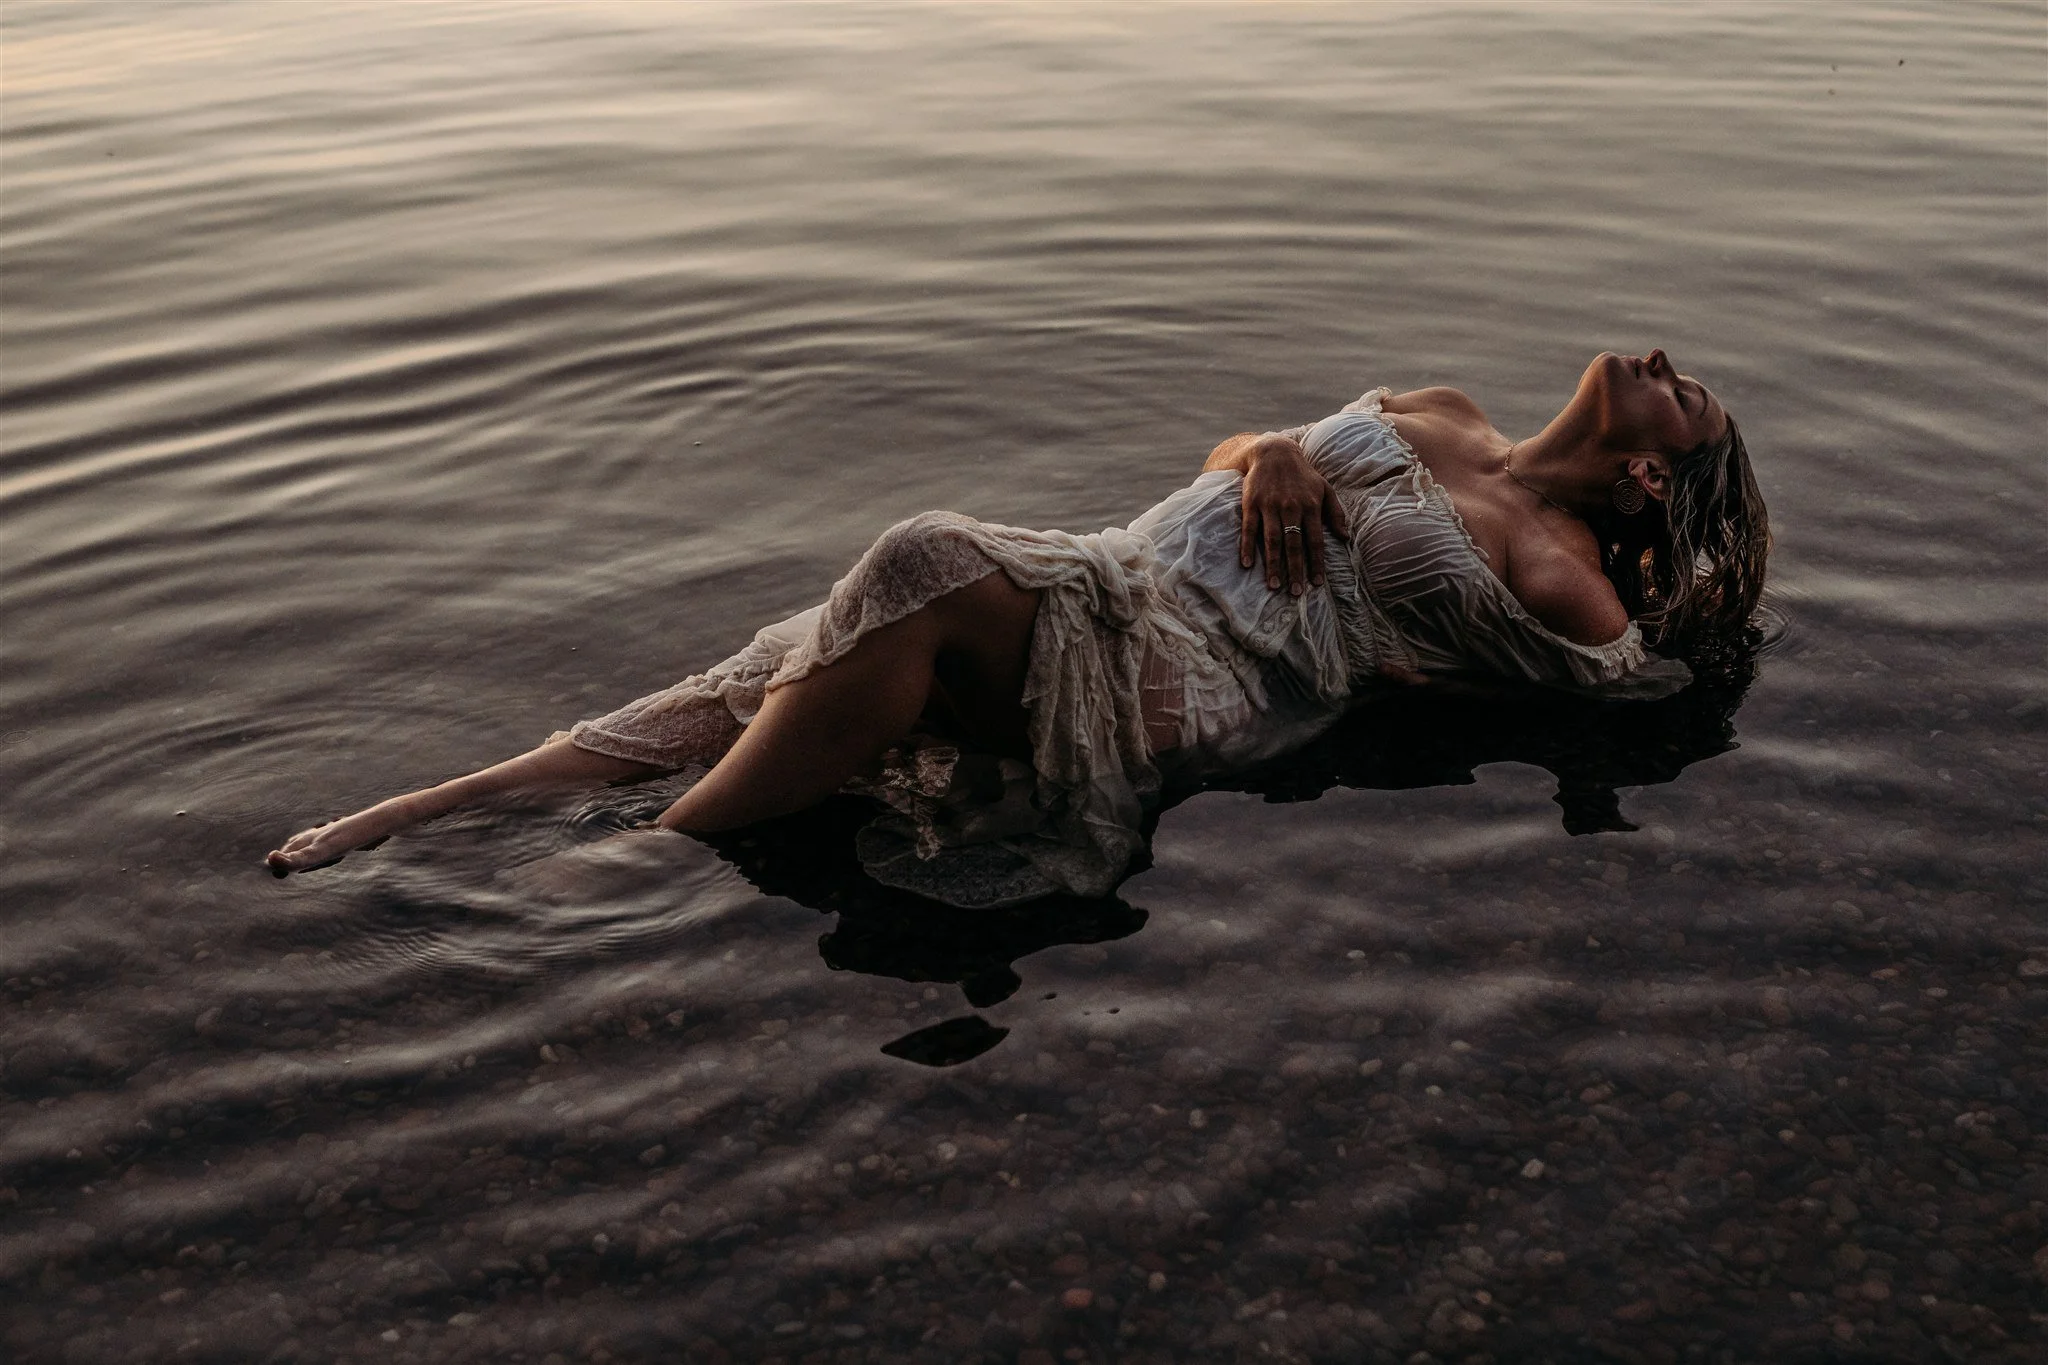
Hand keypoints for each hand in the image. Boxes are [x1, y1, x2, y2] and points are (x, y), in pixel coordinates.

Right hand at [1236, 436, 1348, 594]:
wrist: (1274, 452)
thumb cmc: (1302, 474)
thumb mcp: (1325, 488)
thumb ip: (1336, 513)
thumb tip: (1345, 538)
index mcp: (1310, 506)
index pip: (1314, 540)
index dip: (1316, 562)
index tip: (1317, 583)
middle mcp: (1291, 507)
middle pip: (1293, 544)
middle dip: (1295, 570)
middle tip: (1296, 592)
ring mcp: (1270, 506)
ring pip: (1272, 540)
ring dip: (1273, 565)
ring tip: (1274, 586)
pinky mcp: (1251, 503)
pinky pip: (1249, 528)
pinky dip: (1248, 546)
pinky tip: (1247, 564)